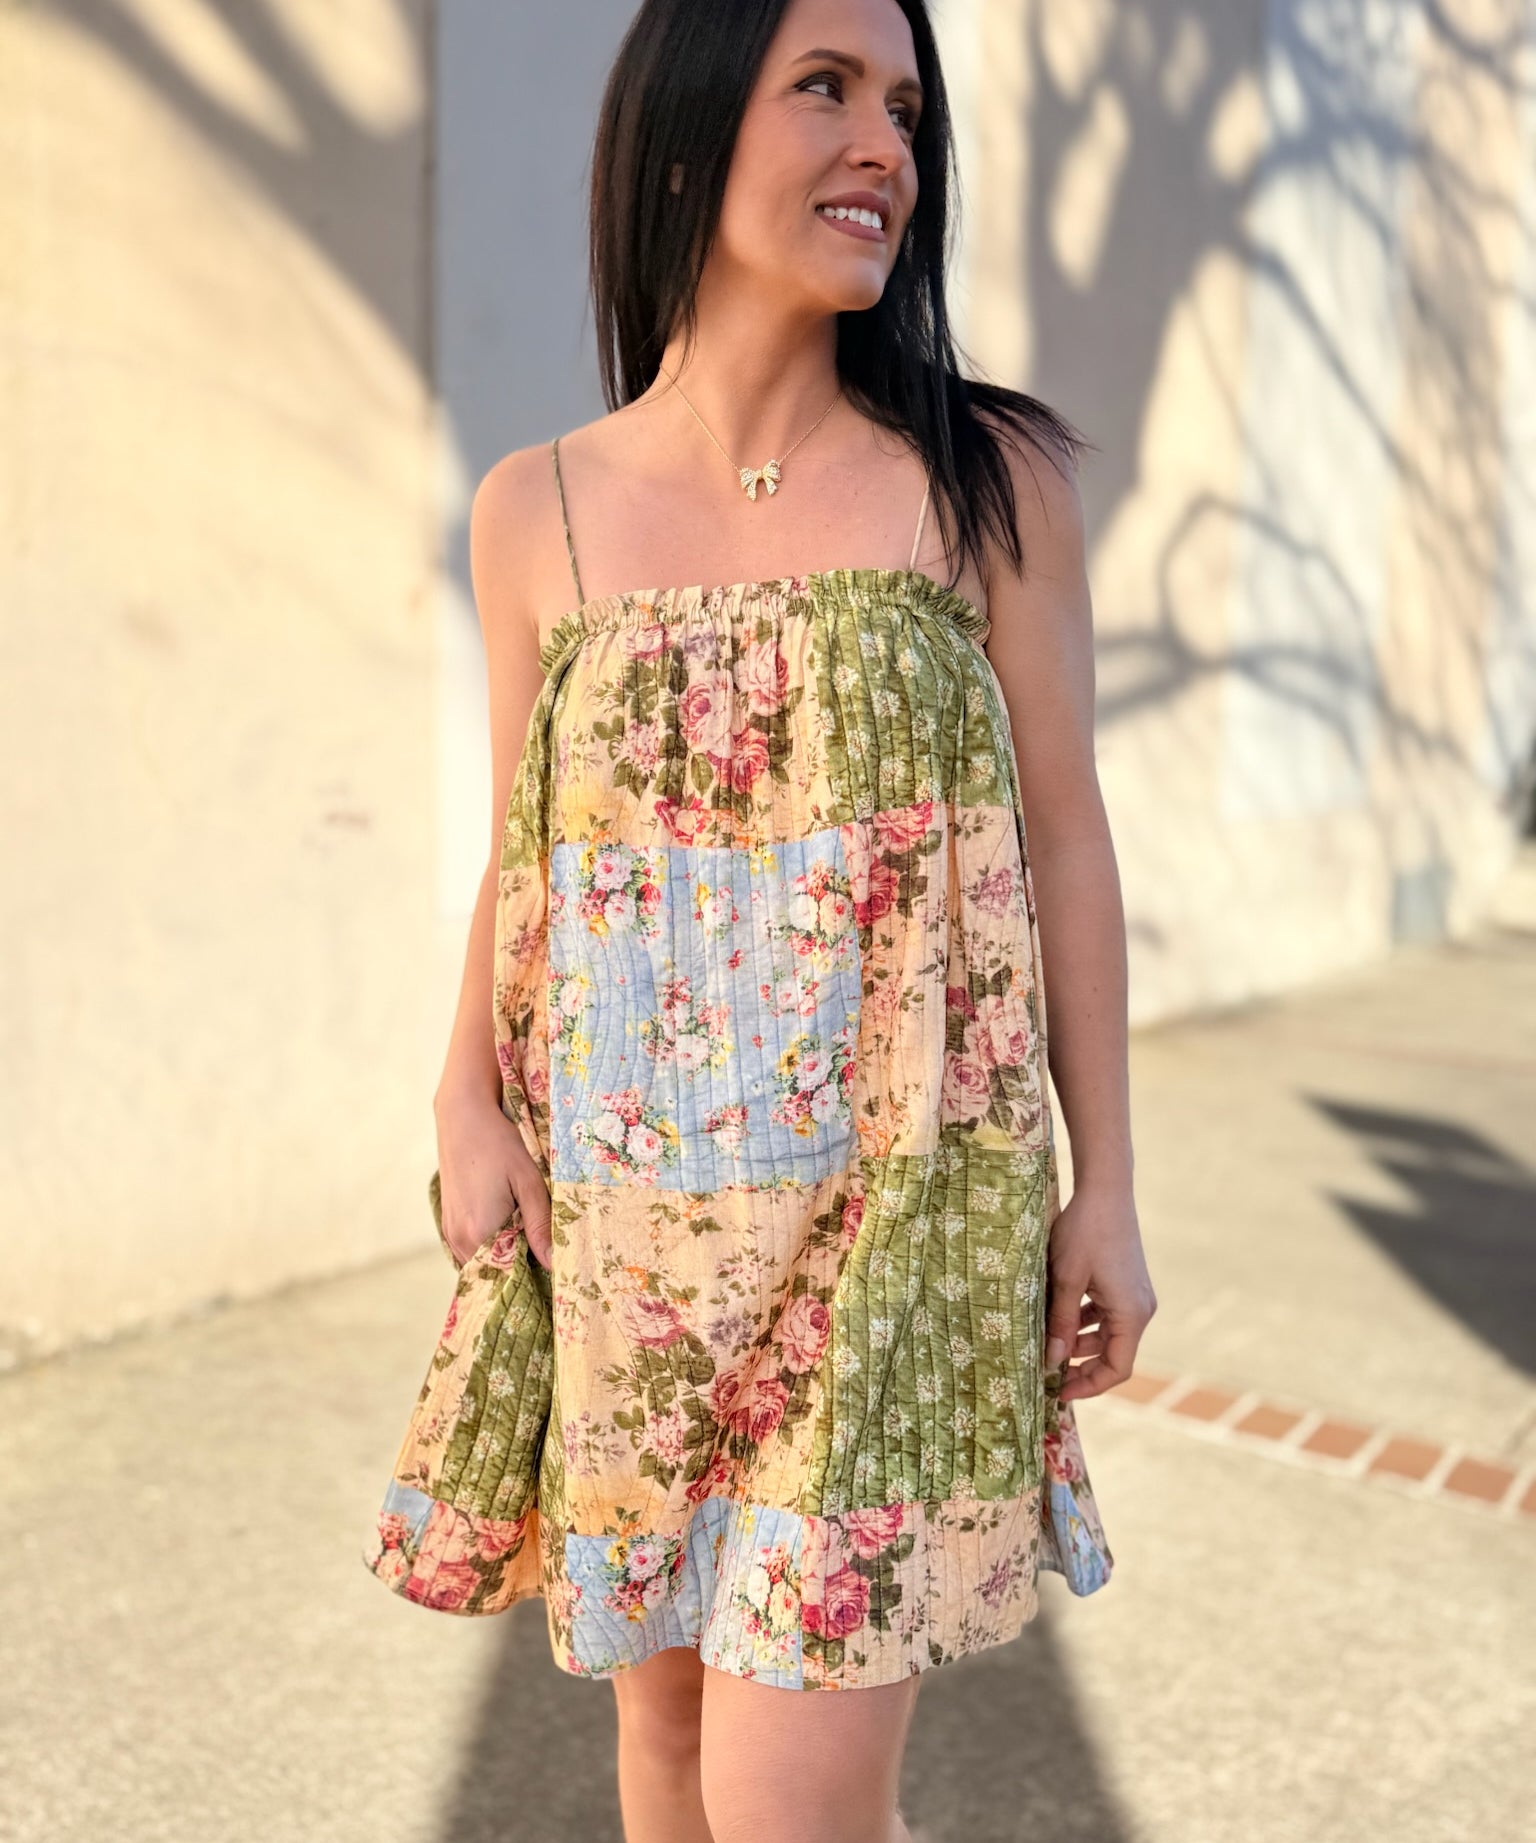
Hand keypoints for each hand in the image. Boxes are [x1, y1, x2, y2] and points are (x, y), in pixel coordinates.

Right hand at [434, 1095, 552, 1270]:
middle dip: (521, 1267)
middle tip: (548, 1253)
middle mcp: (459, 1240)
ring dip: (506, 1257)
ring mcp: (450, 1233)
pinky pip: (472, 1251)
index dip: (535, 1273)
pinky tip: (511, 1230)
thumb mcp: (529, 1182)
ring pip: (483, 1262)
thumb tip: (553, 1264)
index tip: (557, 1268)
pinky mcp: (448, 1224)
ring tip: (532, 1239)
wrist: (463, 1118)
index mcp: (479, 1233)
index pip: (511, 1274)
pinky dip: (491, 1248)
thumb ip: (540, 1225)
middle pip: (496, 1272)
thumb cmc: (499, 1145)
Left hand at [1043, 1178, 1156, 1404]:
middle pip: (1114, 1354)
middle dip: (1081, 1366)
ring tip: (1047, 1342)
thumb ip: (1061, 1323)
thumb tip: (1051, 1362)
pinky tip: (1059, 1315)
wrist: (1105, 1190)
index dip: (1088, 1385)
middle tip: (1047, 1372)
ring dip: (1080, 1342)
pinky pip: (1108, 1313)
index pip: (1117, 1368)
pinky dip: (1085, 1320)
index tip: (1058, 1391)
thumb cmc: (1085, 1232)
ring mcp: (1135, 1295)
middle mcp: (1140, 1308)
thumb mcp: (1066, 1280)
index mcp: (1131, 1314)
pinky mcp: (1127, 1282)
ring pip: (1109, 1334)